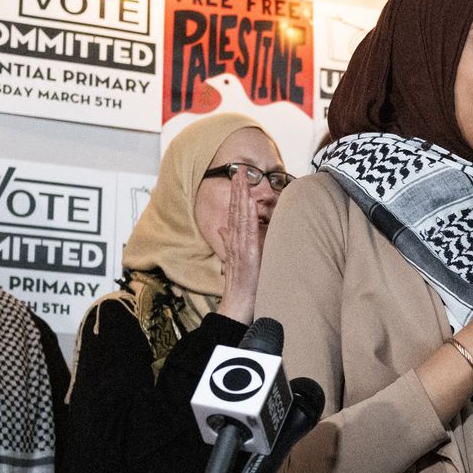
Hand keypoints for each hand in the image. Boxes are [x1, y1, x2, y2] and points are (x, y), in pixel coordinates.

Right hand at [217, 175, 263, 322]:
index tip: (238, 176)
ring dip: (241, 197)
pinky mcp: (249, 255)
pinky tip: (250, 203)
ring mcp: (241, 247)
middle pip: (235, 210)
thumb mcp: (235, 260)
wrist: (238, 304)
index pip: (234, 212)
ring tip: (242, 179)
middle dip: (238, 188)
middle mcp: (236, 241)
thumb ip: (229, 242)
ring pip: (241, 217)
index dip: (236, 193)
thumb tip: (222, 228)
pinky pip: (248, 232)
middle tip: (239, 168)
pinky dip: (249, 216)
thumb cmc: (241, 285)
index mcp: (235, 241)